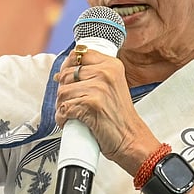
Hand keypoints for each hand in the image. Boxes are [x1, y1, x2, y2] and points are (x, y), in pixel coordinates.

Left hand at [54, 48, 156, 170]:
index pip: (79, 54)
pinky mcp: (90, 104)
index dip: (67, 65)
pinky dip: (62, 117)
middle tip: (70, 102)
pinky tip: (69, 121)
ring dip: (61, 106)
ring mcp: (98, 88)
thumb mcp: (112, 86)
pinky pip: (64, 108)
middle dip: (63, 91)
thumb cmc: (119, 116)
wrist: (131, 139)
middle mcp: (105, 73)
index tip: (65, 77)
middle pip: (66, 74)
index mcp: (111, 65)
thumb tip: (61, 73)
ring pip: (62, 92)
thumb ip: (93, 75)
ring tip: (71, 113)